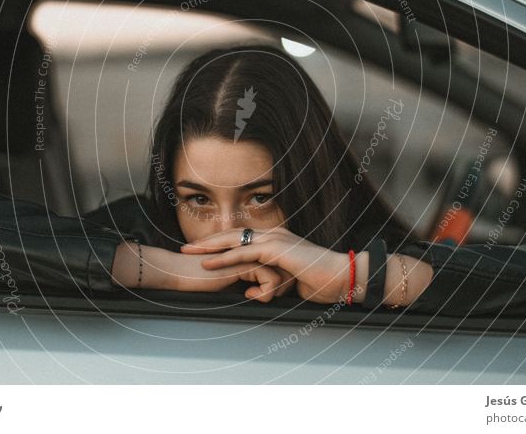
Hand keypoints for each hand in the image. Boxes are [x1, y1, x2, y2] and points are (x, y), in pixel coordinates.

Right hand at [167, 252, 287, 302]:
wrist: (179, 273)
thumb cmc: (197, 279)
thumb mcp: (228, 283)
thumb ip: (243, 282)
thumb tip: (257, 294)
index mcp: (248, 253)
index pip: (277, 266)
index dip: (279, 284)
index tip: (269, 297)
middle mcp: (251, 250)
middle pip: (284, 268)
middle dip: (282, 287)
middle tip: (268, 298)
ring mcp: (249, 254)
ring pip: (281, 272)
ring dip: (274, 291)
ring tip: (257, 297)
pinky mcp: (245, 262)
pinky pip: (270, 278)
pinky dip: (265, 292)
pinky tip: (248, 295)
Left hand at [181, 228, 352, 303]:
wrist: (339, 276)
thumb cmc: (319, 281)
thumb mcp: (287, 283)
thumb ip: (267, 283)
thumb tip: (251, 291)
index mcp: (275, 240)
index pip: (240, 239)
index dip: (219, 244)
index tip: (200, 251)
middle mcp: (272, 235)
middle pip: (231, 235)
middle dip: (206, 242)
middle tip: (185, 249)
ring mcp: (274, 239)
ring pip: (233, 241)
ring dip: (208, 248)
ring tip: (188, 253)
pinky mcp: (275, 250)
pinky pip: (244, 254)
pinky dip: (223, 259)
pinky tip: (208, 263)